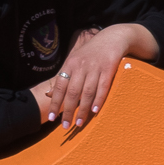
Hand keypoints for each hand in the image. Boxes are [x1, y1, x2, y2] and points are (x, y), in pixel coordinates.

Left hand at [37, 23, 157, 132]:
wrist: (112, 38)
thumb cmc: (91, 53)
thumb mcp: (75, 61)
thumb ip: (65, 77)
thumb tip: (50, 95)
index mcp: (70, 64)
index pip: (60, 86)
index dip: (55, 102)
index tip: (51, 117)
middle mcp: (81, 66)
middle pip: (72, 92)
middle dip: (67, 111)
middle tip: (65, 126)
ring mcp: (95, 67)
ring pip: (87, 92)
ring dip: (82, 110)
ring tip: (79, 123)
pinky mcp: (109, 69)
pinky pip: (103, 87)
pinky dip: (98, 100)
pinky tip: (95, 111)